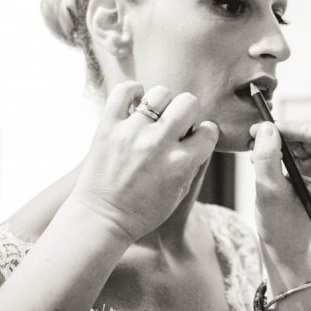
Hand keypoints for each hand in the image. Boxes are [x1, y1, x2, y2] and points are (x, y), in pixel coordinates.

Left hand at [70, 81, 218, 242]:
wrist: (101, 219)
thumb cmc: (142, 211)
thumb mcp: (179, 193)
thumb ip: (193, 162)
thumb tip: (200, 134)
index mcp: (180, 163)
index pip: (208, 131)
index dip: (205, 134)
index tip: (196, 138)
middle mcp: (158, 143)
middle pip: (188, 102)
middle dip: (187, 113)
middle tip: (176, 125)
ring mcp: (132, 132)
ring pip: (160, 93)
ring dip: (162, 104)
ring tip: (154, 115)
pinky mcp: (108, 126)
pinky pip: (123, 91)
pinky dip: (133, 91)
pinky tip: (136, 102)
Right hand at [250, 120, 310, 260]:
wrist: (282, 245)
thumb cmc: (281, 226)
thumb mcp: (270, 192)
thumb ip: (268, 158)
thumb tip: (266, 127)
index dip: (298, 128)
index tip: (271, 132)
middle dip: (284, 133)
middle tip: (256, 136)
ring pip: (303, 136)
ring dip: (278, 141)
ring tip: (256, 152)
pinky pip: (296, 145)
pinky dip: (278, 148)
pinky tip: (262, 159)